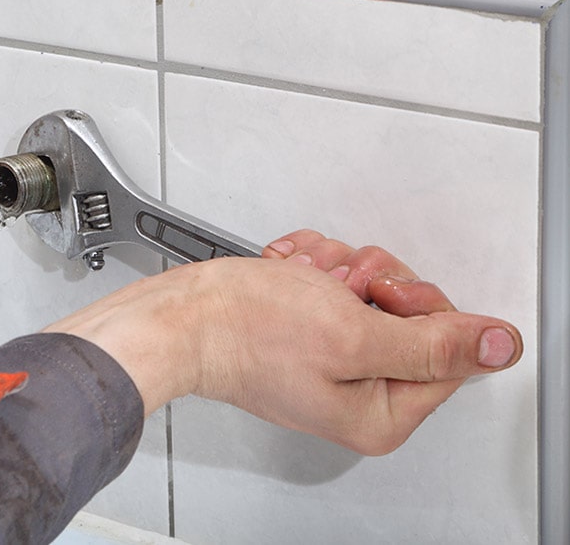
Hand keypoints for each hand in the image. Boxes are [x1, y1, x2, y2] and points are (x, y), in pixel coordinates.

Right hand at [44, 230, 521, 454]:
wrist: (181, 314)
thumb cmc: (245, 330)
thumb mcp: (354, 334)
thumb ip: (435, 344)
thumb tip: (499, 347)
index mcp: (381, 413)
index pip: (449, 347)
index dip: (417, 306)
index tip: (376, 296)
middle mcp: (359, 392)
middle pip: (412, 313)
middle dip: (372, 282)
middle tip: (336, 287)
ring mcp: (332, 360)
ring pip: (373, 289)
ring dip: (338, 269)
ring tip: (302, 280)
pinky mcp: (308, 332)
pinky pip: (338, 283)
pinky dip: (314, 267)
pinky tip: (288, 275)